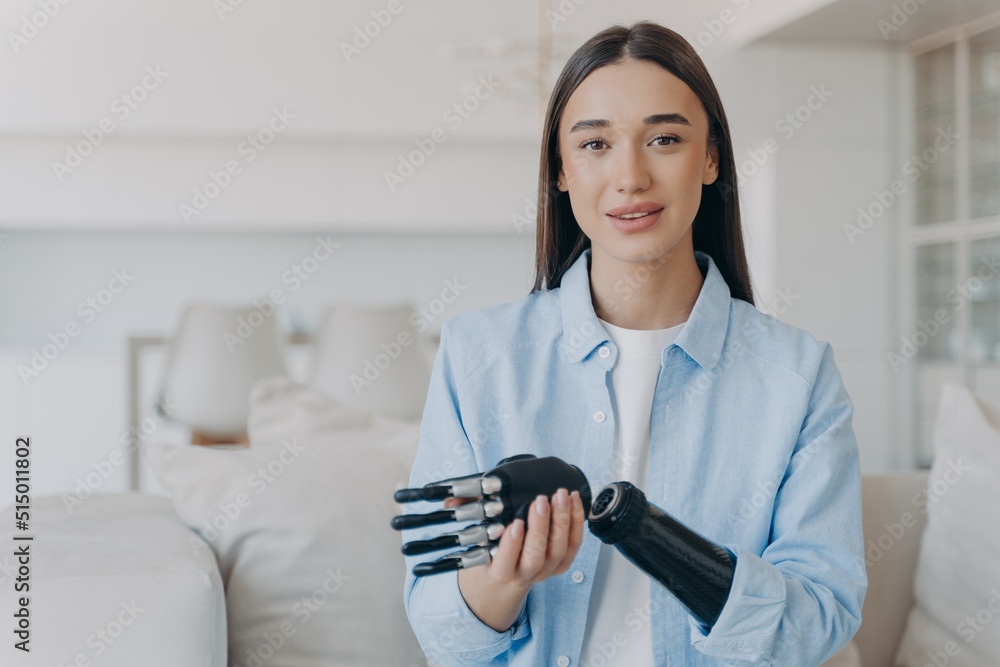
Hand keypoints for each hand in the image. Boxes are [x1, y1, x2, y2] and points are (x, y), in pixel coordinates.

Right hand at [447, 488, 586, 587]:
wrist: (506, 577)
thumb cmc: (491, 550)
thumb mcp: (475, 537)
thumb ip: (466, 514)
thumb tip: (449, 501)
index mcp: (500, 571)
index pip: (506, 562)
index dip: (513, 545)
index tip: (515, 523)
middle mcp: (524, 574)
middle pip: (536, 555)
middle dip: (541, 527)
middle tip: (540, 501)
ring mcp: (546, 570)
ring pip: (558, 549)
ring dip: (562, 521)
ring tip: (560, 496)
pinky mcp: (562, 563)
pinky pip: (574, 545)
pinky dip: (576, 522)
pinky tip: (574, 502)